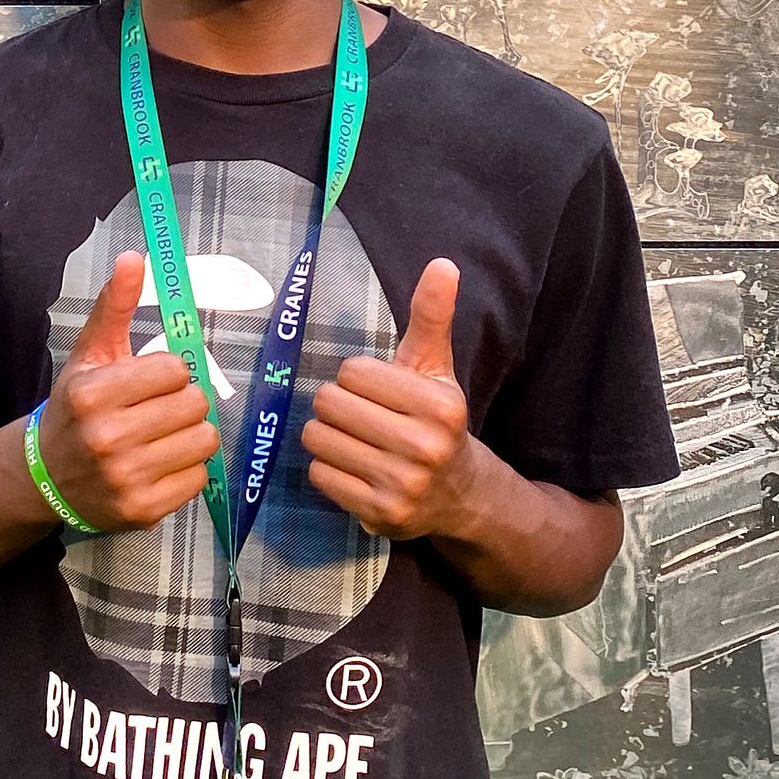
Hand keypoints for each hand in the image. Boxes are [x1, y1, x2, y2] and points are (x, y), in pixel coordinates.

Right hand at [33, 251, 218, 532]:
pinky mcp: (142, 511)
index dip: (168, 373)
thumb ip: (114, 306)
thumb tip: (135, 257)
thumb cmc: (77, 408)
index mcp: (93, 394)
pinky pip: (199, 478)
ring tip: (162, 436)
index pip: (175, 370)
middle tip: (157, 410)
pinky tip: (160, 464)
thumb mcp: (90, 354)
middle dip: (182, 402)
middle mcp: (107, 439)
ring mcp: (125, 478)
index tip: (149, 382)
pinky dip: (187, 469)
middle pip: (194, 404)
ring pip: (204, 440)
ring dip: (189, 435)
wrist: (45, 476)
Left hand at [302, 258, 476, 539]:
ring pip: (318, 438)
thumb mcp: (435, 366)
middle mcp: (425, 448)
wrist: (461, 494)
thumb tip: (443, 264)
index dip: (357, 378)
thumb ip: (432, 316)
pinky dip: (328, 469)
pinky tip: (355, 468)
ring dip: (328, 436)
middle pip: (329, 404)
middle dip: (338, 406)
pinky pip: (319, 475)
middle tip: (362, 417)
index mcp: (440, 405)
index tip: (379, 392)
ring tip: (356, 441)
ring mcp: (403, 486)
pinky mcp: (380, 515)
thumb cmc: (436, 419)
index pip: (352, 372)